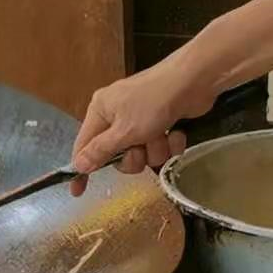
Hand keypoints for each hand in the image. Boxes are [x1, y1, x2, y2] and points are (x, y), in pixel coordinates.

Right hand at [68, 52, 217, 195]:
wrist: (194, 80)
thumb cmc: (153, 103)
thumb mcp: (124, 131)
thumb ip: (100, 151)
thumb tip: (78, 165)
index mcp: (100, 110)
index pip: (84, 146)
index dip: (82, 169)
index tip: (78, 192)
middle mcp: (117, 114)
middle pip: (117, 155)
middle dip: (134, 157)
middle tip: (141, 148)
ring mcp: (140, 117)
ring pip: (142, 153)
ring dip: (155, 149)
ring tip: (162, 134)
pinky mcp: (162, 121)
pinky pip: (160, 145)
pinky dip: (170, 142)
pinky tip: (176, 131)